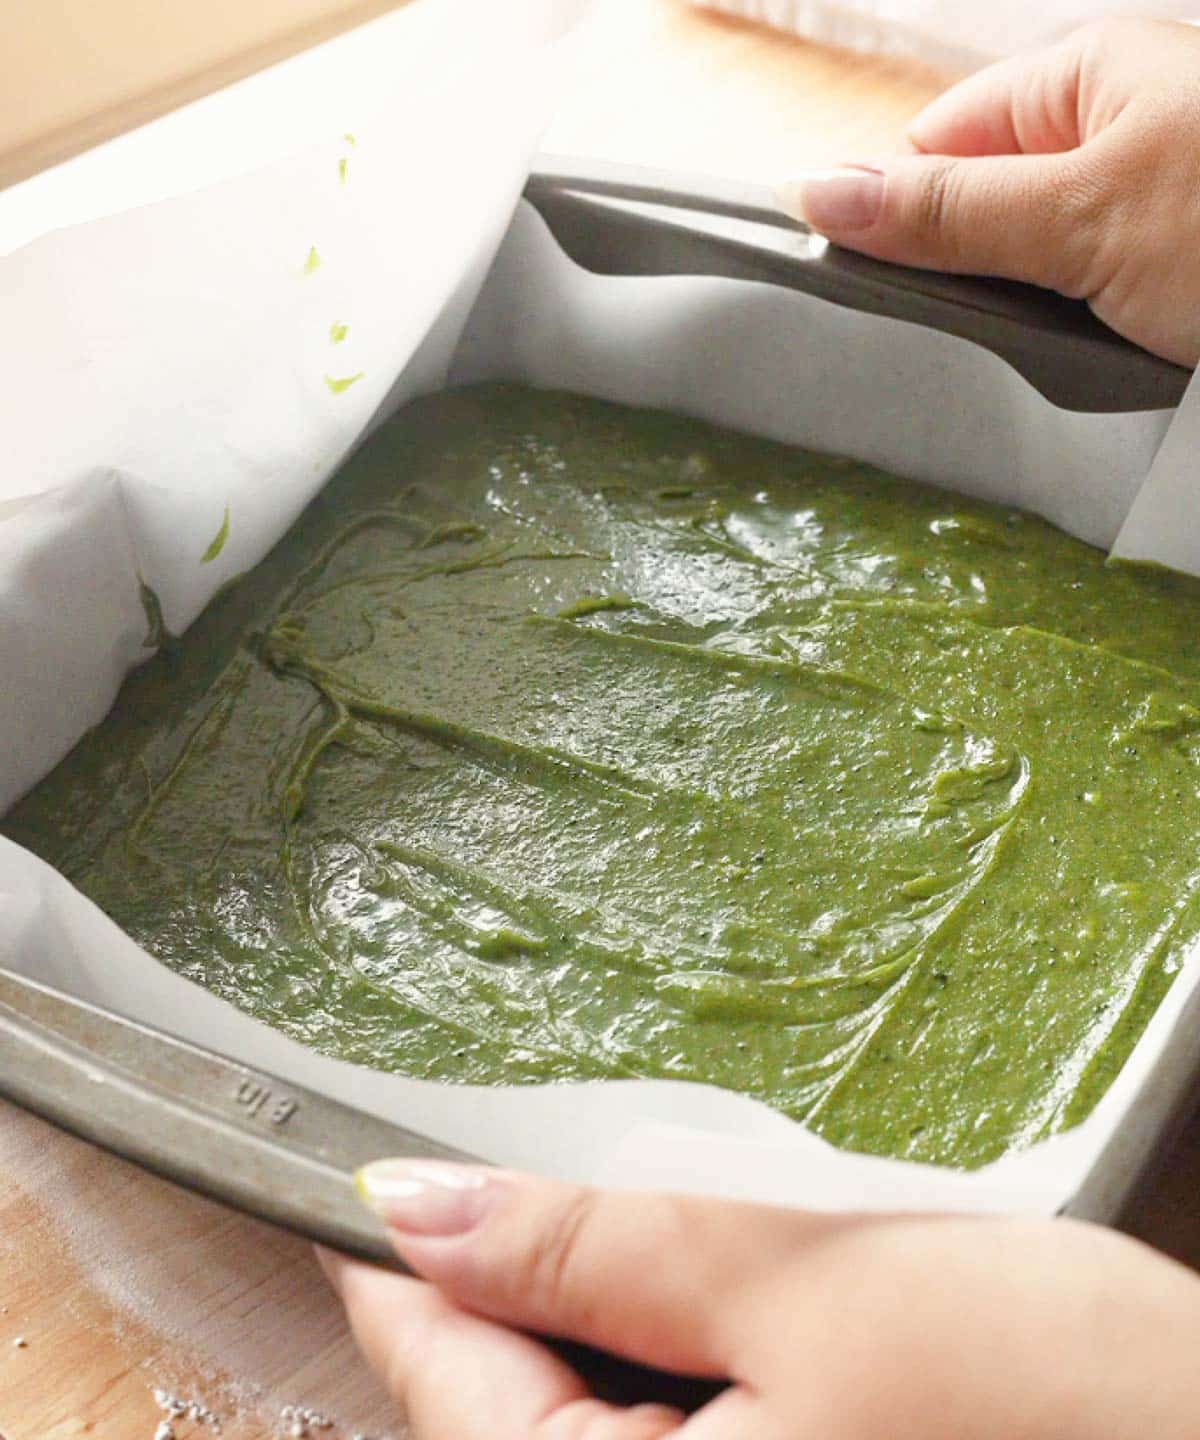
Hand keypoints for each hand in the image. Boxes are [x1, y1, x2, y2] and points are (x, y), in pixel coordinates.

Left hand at [319, 1160, 1199, 1438]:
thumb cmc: (1038, 1389)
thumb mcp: (790, 1280)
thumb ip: (584, 1247)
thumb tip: (412, 1203)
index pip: (434, 1383)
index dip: (393, 1265)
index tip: (358, 1173)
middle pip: (505, 1409)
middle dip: (509, 1285)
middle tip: (531, 1167)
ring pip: (586, 1416)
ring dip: (597, 1313)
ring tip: (655, 1226)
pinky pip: (665, 1435)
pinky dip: (665, 1356)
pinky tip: (718, 1296)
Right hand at [779, 18, 1199, 366]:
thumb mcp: (1081, 217)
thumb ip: (949, 212)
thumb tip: (820, 193)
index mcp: (1087, 74)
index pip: (936, 142)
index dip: (900, 213)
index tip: (876, 285)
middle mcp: (1116, 124)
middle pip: (983, 210)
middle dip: (982, 278)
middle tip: (1012, 324)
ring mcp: (1149, 197)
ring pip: (1039, 268)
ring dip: (1045, 321)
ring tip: (1086, 344)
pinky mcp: (1172, 269)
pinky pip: (1096, 305)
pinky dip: (1097, 338)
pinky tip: (1121, 354)